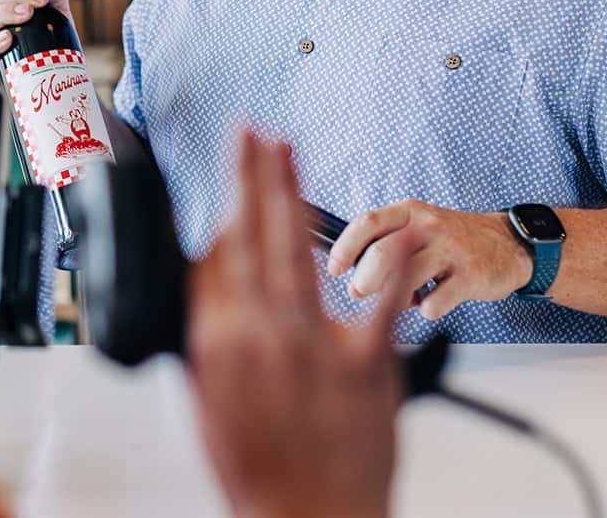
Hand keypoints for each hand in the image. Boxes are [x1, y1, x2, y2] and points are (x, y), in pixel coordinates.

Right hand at [186, 131, 411, 517]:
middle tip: (250, 132)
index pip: (216, 256)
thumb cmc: (259, 475)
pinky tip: (399, 223)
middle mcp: (261, 334)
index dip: (226, 209)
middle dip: (250, 175)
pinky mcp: (365, 361)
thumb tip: (207, 293)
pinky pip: (381, 298)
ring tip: (286, 150)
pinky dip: (394, 259)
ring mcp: (313, 343)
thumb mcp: (208, 402)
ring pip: (298, 249)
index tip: (231, 174)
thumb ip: (209, 340)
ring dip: (291, 190)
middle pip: (251, 234)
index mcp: (218, 343)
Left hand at [327, 200, 535, 319]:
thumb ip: (385, 241)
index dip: (345, 247)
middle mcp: (429, 226)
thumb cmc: (452, 240)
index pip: (367, 222)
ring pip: (405, 280)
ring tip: (404, 298)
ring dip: (394, 298)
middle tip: (359, 292)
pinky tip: (433, 301)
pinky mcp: (470, 276)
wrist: (508, 245)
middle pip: (381, 254)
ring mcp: (451, 250)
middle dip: (363, 280)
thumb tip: (347, 269)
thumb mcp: (418, 227)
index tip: (335, 268)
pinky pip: (433, 304)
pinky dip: (425, 310)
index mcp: (410, 212)